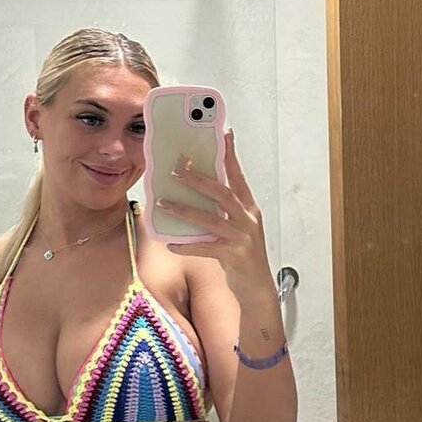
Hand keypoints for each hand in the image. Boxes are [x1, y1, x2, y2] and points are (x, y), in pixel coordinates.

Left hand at [157, 128, 273, 305]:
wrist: (258, 287)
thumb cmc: (244, 255)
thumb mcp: (238, 228)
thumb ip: (224, 211)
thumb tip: (198, 195)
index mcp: (249, 208)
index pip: (238, 176)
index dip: (230, 155)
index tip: (224, 133)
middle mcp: (247, 220)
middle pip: (222, 193)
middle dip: (199, 180)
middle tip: (177, 169)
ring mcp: (241, 238)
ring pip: (210, 220)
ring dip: (185, 210)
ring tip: (164, 203)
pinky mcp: (233, 257)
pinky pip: (206, 249)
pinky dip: (187, 246)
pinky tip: (171, 244)